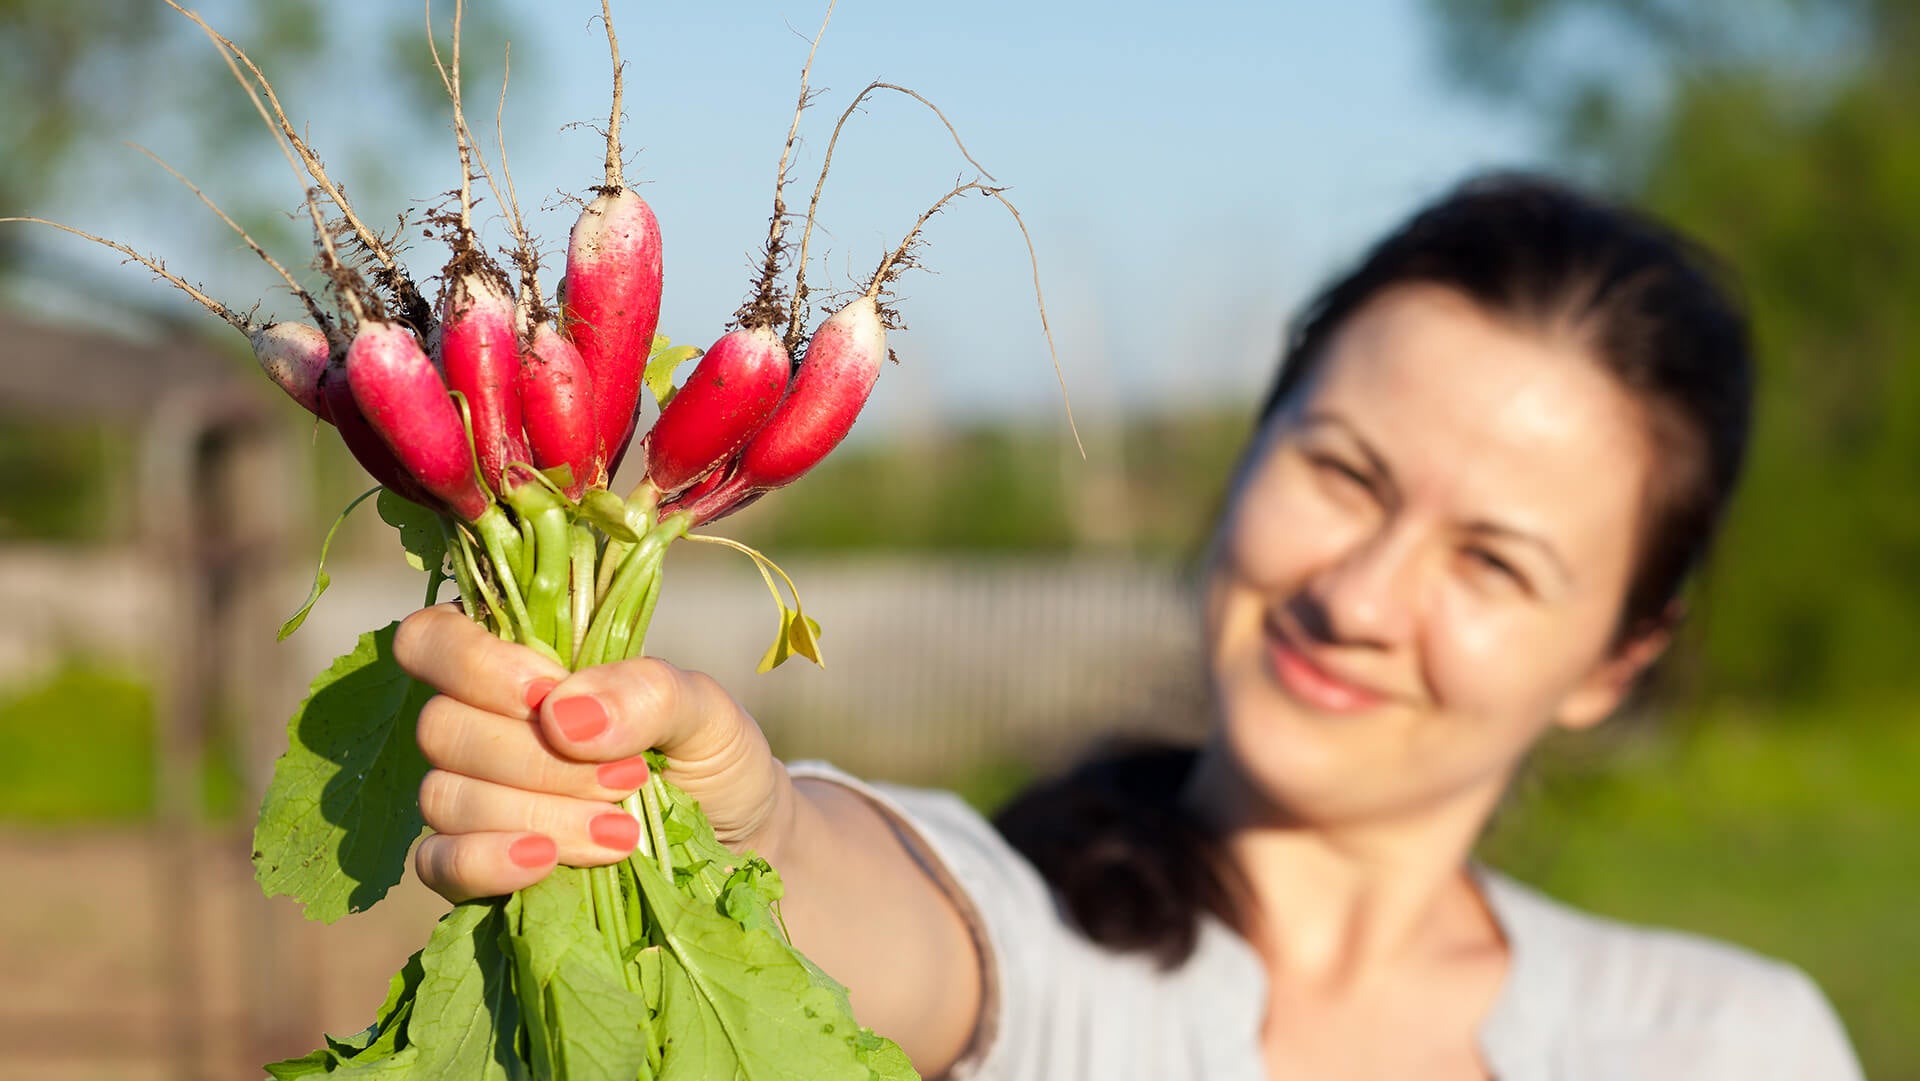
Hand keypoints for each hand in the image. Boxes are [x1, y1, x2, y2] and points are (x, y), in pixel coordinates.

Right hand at [392, 604, 793, 902]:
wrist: (738, 850)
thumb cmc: (713, 761)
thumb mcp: (705, 711)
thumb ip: (648, 692)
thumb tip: (562, 715)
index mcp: (520, 664)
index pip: (432, 639)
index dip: (475, 665)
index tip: (548, 692)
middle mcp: (481, 727)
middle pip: (443, 727)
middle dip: (538, 758)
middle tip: (628, 776)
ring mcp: (472, 800)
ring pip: (445, 796)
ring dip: (537, 812)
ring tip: (624, 829)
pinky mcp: (478, 870)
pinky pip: (438, 864)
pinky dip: (484, 861)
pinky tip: (543, 862)